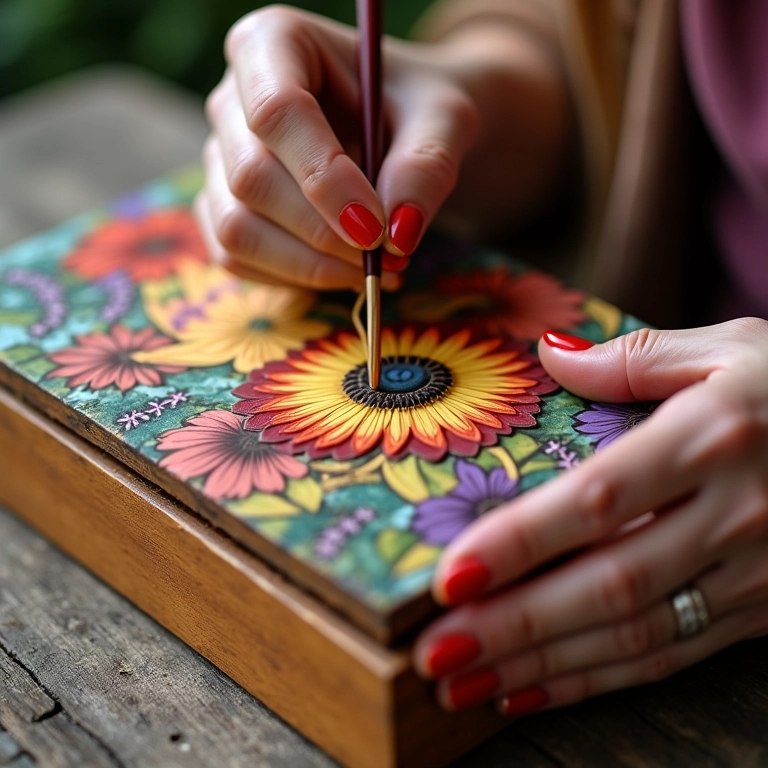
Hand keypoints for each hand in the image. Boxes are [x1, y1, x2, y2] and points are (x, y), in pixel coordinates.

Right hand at [195, 5, 568, 288]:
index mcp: (274, 43)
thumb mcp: (444, 119)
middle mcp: (231, 98)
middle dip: (323, 233)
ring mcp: (220, 158)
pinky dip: (292, 278)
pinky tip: (342, 272)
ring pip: (235, 229)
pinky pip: (237, 258)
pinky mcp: (223, 207)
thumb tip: (397, 233)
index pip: (276, 112)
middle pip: (251, 179)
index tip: (377, 228)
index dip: (324, 179)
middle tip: (387, 257)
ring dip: (308, 266)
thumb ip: (426, 165)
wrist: (405, 127)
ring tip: (372, 270)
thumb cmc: (418, 108)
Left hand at [413, 319, 767, 715]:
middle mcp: (732, 514)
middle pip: (609, 584)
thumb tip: (550, 353)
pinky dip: (596, 679)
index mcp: (713, 438)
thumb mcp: (733, 348)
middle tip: (434, 654)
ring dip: (542, 665)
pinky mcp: (762, 613)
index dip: (523, 543)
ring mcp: (752, 574)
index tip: (451, 575)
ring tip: (464, 684)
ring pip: (634, 634)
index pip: (600, 500)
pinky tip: (533, 688)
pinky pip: (671, 655)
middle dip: (516, 626)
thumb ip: (635, 359)